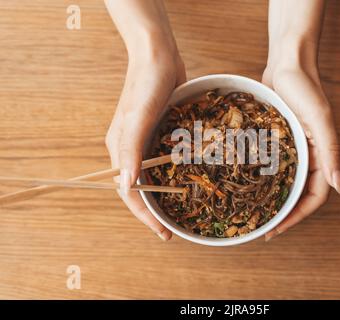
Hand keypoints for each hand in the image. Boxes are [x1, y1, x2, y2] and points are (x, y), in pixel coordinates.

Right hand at [106, 40, 185, 240]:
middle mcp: (131, 149)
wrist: (158, 54)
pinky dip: (174, 175)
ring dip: (164, 195)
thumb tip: (128, 185)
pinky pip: (164, 161)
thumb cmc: (147, 83)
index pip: (129, 192)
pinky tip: (189, 181)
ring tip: (181, 212)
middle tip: (173, 228)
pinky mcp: (160, 132)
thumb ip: (133, 149)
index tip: (162, 233)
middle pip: (140, 189)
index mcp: (120, 149)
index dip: (145, 215)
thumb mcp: (139, 116)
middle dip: (154, 211)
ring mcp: (146, 141)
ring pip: (153, 177)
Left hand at [262, 41, 339, 240]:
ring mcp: (291, 148)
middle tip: (262, 228)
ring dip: (272, 198)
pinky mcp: (277, 138)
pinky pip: (271, 164)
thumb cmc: (305, 87)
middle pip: (298, 193)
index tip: (278, 229)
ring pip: (284, 181)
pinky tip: (245, 184)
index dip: (298, 215)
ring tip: (253, 212)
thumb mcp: (319, 118)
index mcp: (320, 155)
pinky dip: (262, 177)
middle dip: (283, 213)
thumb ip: (329, 151)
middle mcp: (307, 155)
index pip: (315, 195)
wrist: (287, 62)